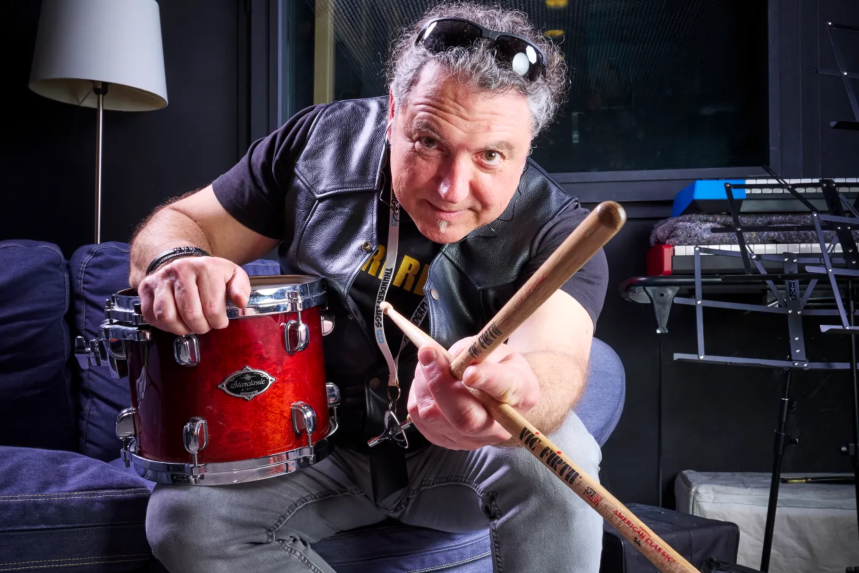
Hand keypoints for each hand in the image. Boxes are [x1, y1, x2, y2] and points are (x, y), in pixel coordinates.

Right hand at [137, 256, 250, 334]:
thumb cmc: (209, 274)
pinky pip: (153, 317)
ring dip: (182, 329)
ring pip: (168, 317)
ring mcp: (160, 280)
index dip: (218, 322)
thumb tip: (241, 302)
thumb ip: (241, 288)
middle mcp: (179, 271)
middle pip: (191, 315)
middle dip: (202, 327)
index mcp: (204, 267)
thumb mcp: (232, 275)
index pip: (213, 308)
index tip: (220, 321)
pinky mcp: (146, 290)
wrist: (181, 262)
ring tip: (190, 325)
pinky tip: (177, 321)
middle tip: (205, 325)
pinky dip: (166, 326)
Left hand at [407, 337, 540, 449]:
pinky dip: (417, 393)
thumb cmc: (500, 370)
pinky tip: (426, 379)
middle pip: (465, 418)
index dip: (486, 379)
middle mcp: (498, 425)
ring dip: (423, 382)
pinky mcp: (447, 441)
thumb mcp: (499, 351)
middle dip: (440, 383)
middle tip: (428, 352)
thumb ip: (479, 350)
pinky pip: (419, 418)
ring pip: (434, 416)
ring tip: (429, 361)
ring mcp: (472, 439)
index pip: (504, 388)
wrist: (502, 399)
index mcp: (521, 393)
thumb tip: (453, 357)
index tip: (469, 371)